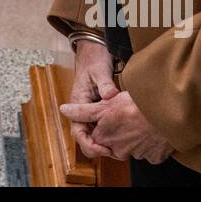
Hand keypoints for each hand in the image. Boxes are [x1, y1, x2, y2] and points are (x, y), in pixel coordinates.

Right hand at [60, 40, 119, 159]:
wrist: (93, 49)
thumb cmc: (94, 59)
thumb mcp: (99, 70)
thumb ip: (105, 85)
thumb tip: (110, 97)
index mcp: (78, 102)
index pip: (77, 131)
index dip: (88, 144)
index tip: (102, 148)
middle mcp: (82, 108)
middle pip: (85, 136)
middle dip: (97, 147)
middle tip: (114, 152)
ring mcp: (90, 108)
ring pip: (94, 132)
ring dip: (104, 141)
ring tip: (120, 147)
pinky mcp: (99, 106)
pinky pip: (101, 125)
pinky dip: (109, 133)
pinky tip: (123, 135)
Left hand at [80, 90, 174, 163]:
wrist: (167, 112)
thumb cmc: (136, 106)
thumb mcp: (105, 104)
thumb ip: (83, 111)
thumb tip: (64, 110)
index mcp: (105, 138)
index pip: (96, 138)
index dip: (101, 126)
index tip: (109, 117)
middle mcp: (119, 150)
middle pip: (114, 144)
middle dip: (117, 132)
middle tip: (126, 116)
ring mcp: (138, 155)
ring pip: (132, 147)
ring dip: (134, 136)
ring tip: (140, 119)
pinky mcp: (154, 156)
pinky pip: (149, 151)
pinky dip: (150, 142)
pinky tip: (151, 129)